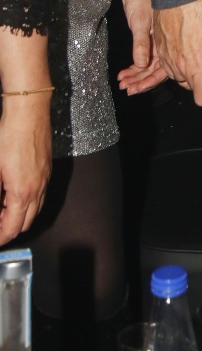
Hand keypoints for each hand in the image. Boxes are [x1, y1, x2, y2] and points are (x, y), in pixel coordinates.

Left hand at [0, 99, 51, 244]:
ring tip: (2, 210)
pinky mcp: (47, 169)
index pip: (12, 228)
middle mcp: (37, 188)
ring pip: (35, 210)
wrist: (28, 112)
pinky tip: (13, 193)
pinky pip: (40, 195)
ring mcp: (44, 179)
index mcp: (22, 192)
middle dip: (9, 229)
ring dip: (19, 216)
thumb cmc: (9, 135)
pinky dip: (27, 202)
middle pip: (25, 223)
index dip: (1, 237)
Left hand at [116, 0, 167, 95]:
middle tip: (128, 89)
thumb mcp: (140, 20)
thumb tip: (142, 64)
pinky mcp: (148, 36)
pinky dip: (135, 65)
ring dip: (137, 75)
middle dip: (142, 80)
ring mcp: (156, 39)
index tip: (137, 89)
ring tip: (124, 83)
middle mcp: (164, 41)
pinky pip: (144, 56)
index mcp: (167, 37)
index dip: (150, 80)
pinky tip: (125, 72)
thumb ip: (142, 43)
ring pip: (149, 64)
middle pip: (156, 68)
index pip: (162, 67)